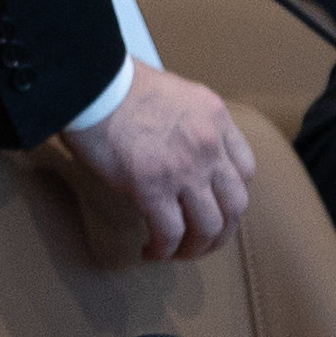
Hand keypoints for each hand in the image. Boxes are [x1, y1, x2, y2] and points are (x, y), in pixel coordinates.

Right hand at [61, 62, 254, 261]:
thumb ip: (188, 119)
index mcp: (215, 118)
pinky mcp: (151, 187)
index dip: (233, 196)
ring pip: (208, 226)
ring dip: (196, 247)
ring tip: (178, 253)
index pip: (245, 169)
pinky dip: (164, 249)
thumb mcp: (173, 91)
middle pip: (234, 205)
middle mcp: (209, 146)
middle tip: (204, 242)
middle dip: (222, 232)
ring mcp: (184, 169)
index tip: (216, 205)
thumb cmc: (118, 83)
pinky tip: (151, 251)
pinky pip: (169, 231)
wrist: (90, 84)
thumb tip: (179, 144)